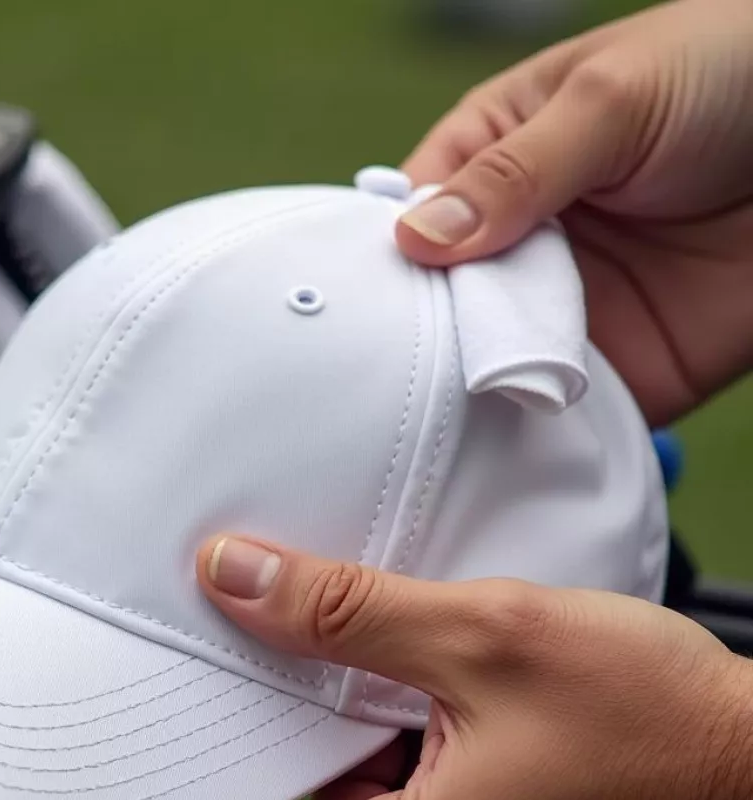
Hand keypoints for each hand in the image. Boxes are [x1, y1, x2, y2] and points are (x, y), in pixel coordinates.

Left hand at [192, 535, 752, 799]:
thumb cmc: (658, 720)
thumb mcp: (483, 634)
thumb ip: (341, 609)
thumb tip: (235, 579)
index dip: (221, 796)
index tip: (239, 735)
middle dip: (327, 770)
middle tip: (382, 697)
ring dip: (385, 786)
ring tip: (450, 719)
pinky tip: (484, 751)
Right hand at [395, 0, 752, 426]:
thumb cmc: (730, 76)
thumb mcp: (611, 98)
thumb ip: (517, 169)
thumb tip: (416, 238)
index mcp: (490, 165)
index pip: (407, 222)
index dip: (383, 262)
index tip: (359, 306)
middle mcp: (511, 247)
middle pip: (431, 309)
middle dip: (414, 341)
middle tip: (388, 378)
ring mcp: (556, 315)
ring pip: (481, 369)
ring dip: (465, 393)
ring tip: (432, 420)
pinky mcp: (606, 376)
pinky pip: (549, 416)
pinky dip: (525, 435)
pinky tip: (493, 446)